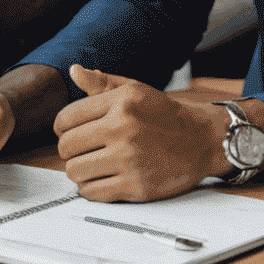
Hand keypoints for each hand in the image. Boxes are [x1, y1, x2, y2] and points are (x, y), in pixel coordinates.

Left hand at [53, 63, 228, 201]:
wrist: (201, 140)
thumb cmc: (165, 115)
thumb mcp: (135, 90)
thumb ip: (101, 83)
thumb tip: (74, 71)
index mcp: (121, 102)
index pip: (67, 117)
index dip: (62, 127)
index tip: (69, 131)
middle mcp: (123, 128)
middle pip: (67, 146)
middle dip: (69, 149)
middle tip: (81, 149)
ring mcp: (129, 159)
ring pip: (75, 171)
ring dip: (79, 170)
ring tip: (91, 164)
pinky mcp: (135, 186)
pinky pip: (92, 192)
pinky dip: (90, 188)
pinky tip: (102, 178)